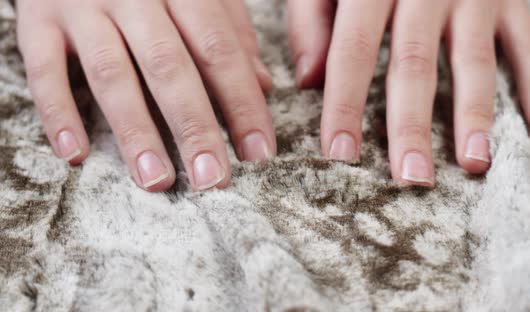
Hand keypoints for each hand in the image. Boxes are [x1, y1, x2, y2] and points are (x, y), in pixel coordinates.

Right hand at [16, 0, 275, 191]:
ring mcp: (83, 6)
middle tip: (212, 179)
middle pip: (170, 68)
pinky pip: (45, 69)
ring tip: (156, 181)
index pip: (219, 51)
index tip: (259, 154)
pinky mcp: (38, 17)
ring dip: (135, 132)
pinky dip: (59, 113)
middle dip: (194, 128)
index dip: (243, 104)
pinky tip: (75, 154)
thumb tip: (263, 85)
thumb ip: (230, 31)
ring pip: (113, 74)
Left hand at [288, 0, 529, 185]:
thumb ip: (311, 20)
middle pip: (415, 65)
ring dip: (476, 115)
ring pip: (474, 61)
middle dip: (412, 125)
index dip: (344, 104)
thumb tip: (309, 81)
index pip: (354, 51)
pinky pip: (527, 43)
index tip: (339, 155)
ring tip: (474, 163)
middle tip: (411, 178)